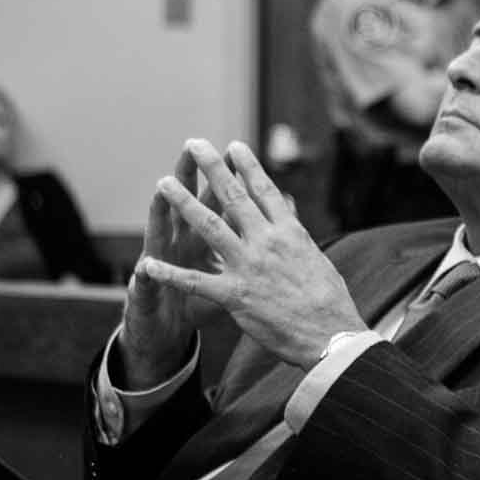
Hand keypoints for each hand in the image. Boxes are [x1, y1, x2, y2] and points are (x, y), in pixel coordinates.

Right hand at [117, 143, 227, 387]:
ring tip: (162, 191)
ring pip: (159, 234)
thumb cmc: (195, 301)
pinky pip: (146, 286)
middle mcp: (177, 245)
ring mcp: (158, 264)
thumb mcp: (222, 272)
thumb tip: (268, 225)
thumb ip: (238, 248)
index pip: (215, 204)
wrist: (161, 332)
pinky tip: (143, 269)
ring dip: (161, 214)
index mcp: (200, 239)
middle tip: (193, 148)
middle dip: (189, 177)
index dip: (226, 179)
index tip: (237, 150)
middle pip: (186, 206)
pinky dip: (147, 279)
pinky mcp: (143, 293)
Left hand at [133, 139, 365, 368]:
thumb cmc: (331, 301)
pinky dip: (169, 274)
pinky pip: (195, 282)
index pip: (265, 191)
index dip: (248, 166)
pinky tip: (147, 265)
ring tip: (165, 183)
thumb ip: (295, 233)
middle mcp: (268, 243)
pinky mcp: (235, 295)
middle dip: (212, 168)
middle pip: (234, 198)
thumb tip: (288, 208)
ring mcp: (249, 267)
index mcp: (291, 233)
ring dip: (184, 203)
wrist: (331, 336)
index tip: (234, 146)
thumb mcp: (317, 258)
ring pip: (209, 227)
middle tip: (195, 144)